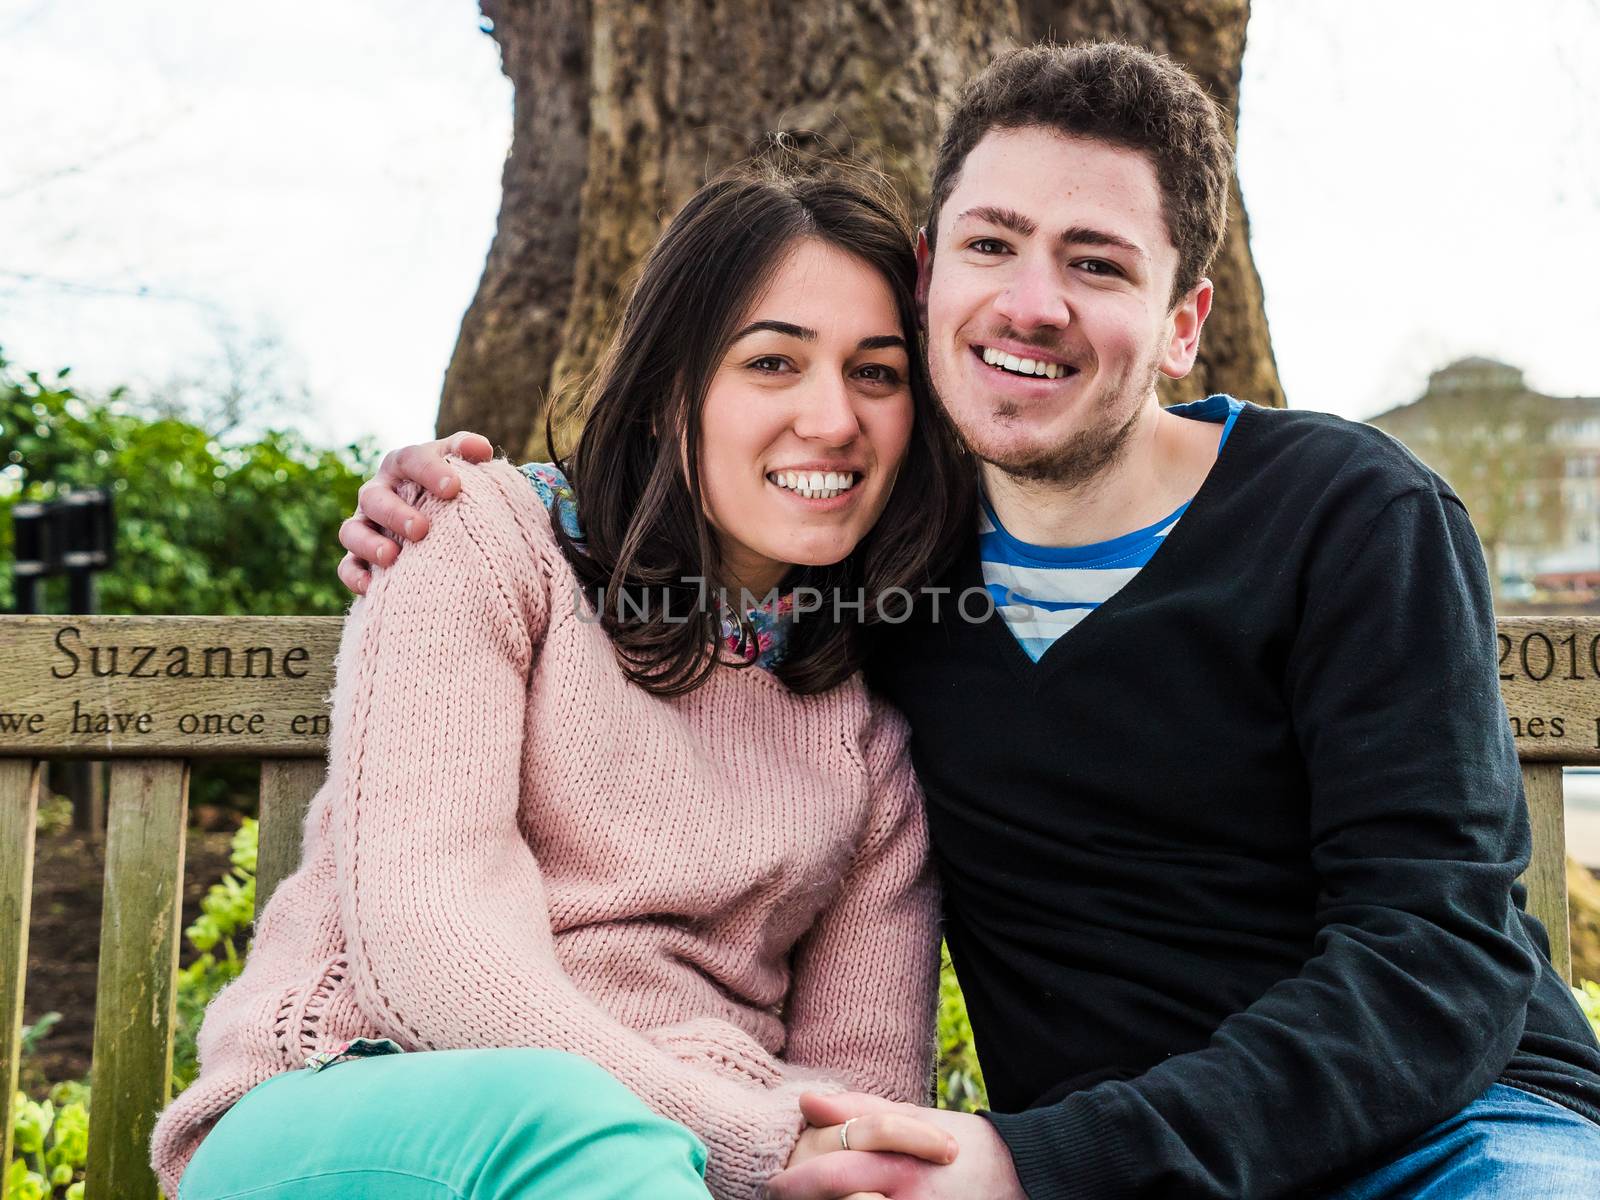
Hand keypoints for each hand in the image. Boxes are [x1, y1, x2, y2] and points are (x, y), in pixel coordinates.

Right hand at [337, 431, 494, 594]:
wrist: (441, 514)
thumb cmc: (452, 487)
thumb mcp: (462, 465)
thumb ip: (470, 451)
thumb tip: (481, 449)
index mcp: (404, 465)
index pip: (411, 460)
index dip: (429, 472)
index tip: (454, 488)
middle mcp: (380, 491)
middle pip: (375, 497)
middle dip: (394, 513)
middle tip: (421, 530)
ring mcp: (366, 524)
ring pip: (352, 531)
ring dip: (368, 544)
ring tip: (391, 557)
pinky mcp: (360, 556)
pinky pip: (348, 567)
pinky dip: (355, 576)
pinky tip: (372, 587)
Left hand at [765, 1093, 1024, 1199]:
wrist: (1023, 1175)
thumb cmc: (961, 1145)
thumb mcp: (914, 1122)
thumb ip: (859, 1111)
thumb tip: (806, 1100)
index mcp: (898, 1159)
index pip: (834, 1169)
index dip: (796, 1179)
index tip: (773, 1180)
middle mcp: (905, 1193)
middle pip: (840, 1191)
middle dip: (801, 1194)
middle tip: (776, 1192)